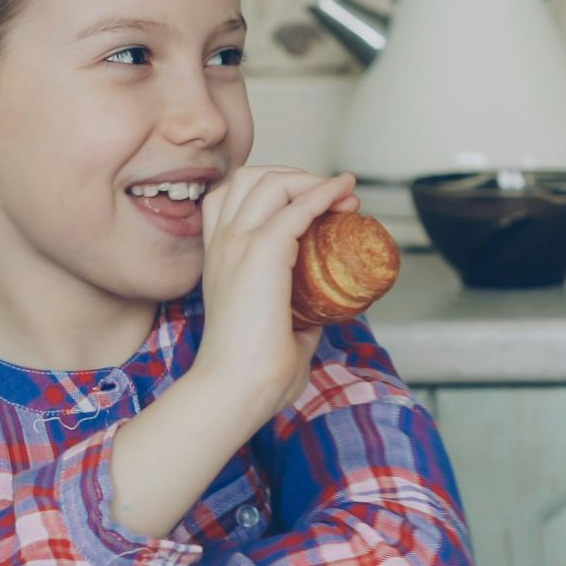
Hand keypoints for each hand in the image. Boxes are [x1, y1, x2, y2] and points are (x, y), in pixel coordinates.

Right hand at [193, 166, 362, 416]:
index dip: (275, 188)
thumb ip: (295, 315)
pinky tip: (346, 193)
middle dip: (297, 176)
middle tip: (335, 197)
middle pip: (252, 178)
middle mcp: (223, 243)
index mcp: (218, 258)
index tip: (316, 203)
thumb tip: (319, 312)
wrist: (234, 389)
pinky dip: (324, 192)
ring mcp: (238, 244)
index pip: (233, 197)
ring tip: (344, 196)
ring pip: (272, 181)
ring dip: (312, 181)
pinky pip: (297, 205)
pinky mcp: (262, 252)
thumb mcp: (276, 330)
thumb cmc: (252, 372)